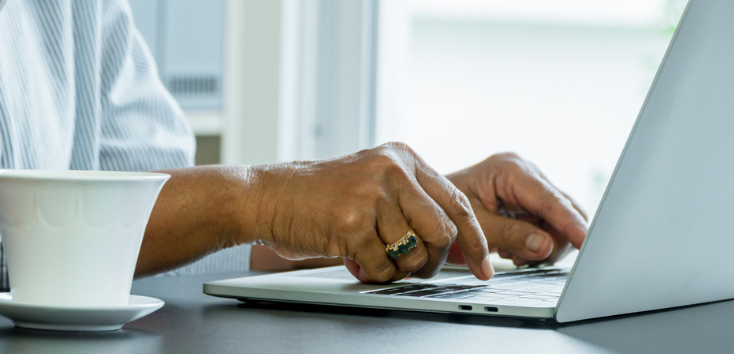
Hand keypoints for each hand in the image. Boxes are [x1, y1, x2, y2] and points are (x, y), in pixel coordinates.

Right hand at [247, 142, 493, 282]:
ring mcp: (372, 195)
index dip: (476, 240)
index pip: (457, 202)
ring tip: (374, 257)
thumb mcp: (372, 180)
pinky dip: (373, 272)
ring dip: (397, 268)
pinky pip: (383, 267)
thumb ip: (412, 199)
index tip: (485, 265)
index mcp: (403, 158)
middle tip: (415, 269)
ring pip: (414, 254)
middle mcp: (392, 170)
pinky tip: (355, 258)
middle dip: (433, 261)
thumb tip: (456, 238)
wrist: (269, 195)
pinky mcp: (352, 222)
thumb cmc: (320, 195)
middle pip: (443, 232)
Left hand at [445, 153, 588, 265]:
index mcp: (510, 169)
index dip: (570, 223)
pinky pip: (550, 226)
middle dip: (557, 238)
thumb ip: (509, 235)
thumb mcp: (473, 224)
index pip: (550, 200)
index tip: (587, 242)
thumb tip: (545, 246)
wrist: (429, 205)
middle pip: (564, 209)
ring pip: (560, 221)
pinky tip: (514, 252)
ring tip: (514, 255)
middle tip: (531, 259)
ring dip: (545, 244)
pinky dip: (538, 243)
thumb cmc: (442, 208)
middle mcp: (526, 173)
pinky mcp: (529, 202)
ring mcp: (529, 187)